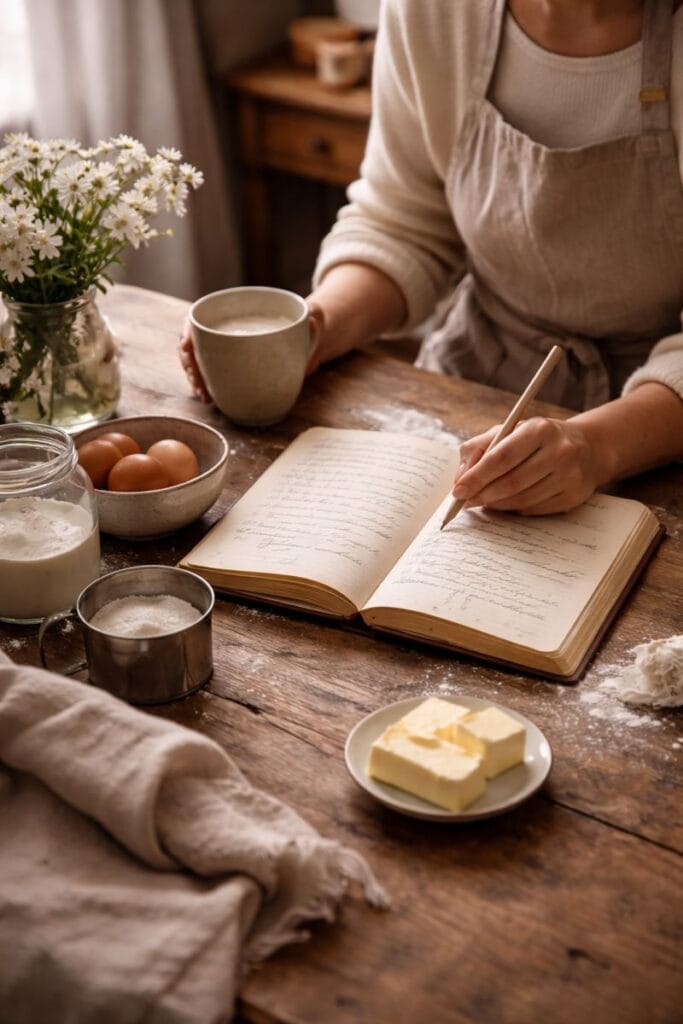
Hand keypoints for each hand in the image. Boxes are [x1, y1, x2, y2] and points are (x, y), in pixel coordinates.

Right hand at [178, 303, 328, 402]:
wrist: (311, 341)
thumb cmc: (307, 325)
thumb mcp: (314, 317)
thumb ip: (315, 316)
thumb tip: (312, 317)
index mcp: (238, 310)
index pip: (202, 315)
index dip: (189, 329)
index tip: (187, 345)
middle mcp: (226, 328)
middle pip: (193, 341)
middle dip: (190, 364)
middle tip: (199, 385)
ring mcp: (224, 348)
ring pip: (197, 360)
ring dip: (196, 378)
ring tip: (205, 396)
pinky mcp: (229, 367)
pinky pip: (209, 375)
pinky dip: (206, 386)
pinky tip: (210, 398)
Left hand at [452, 416, 600, 514]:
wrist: (586, 448)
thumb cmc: (537, 439)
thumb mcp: (509, 431)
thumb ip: (478, 448)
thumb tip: (460, 478)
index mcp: (539, 429)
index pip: (502, 457)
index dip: (477, 476)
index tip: (458, 491)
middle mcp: (559, 451)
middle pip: (512, 482)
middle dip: (483, 494)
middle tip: (466, 502)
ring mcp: (570, 476)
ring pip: (522, 499)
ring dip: (497, 504)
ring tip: (483, 502)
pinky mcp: (573, 496)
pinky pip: (535, 509)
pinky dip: (515, 509)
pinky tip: (506, 503)